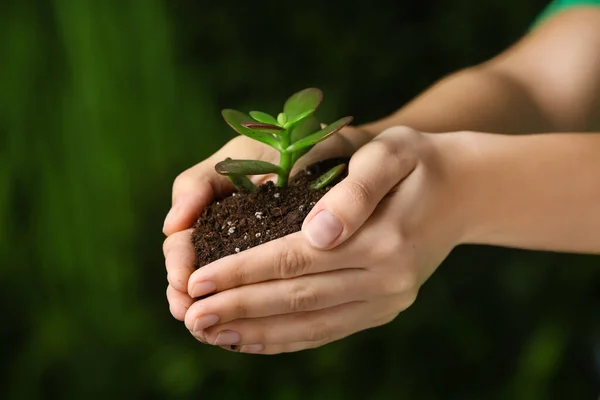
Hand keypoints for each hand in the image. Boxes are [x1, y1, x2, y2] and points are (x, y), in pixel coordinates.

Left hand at [182, 127, 471, 353]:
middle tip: (188, 316)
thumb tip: (319, 235)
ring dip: (256, 333)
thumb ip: (355, 191)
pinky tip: (253, 340)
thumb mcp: (391, 153)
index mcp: (384, 240)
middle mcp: (387, 280)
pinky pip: (328, 331)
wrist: (464, 190)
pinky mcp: (383, 309)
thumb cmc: (417, 162)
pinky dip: (287, 339)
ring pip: (310, 325)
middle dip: (238, 308)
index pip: (295, 261)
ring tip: (210, 334)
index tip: (196, 281)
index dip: (242, 272)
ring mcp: (387, 301)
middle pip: (296, 299)